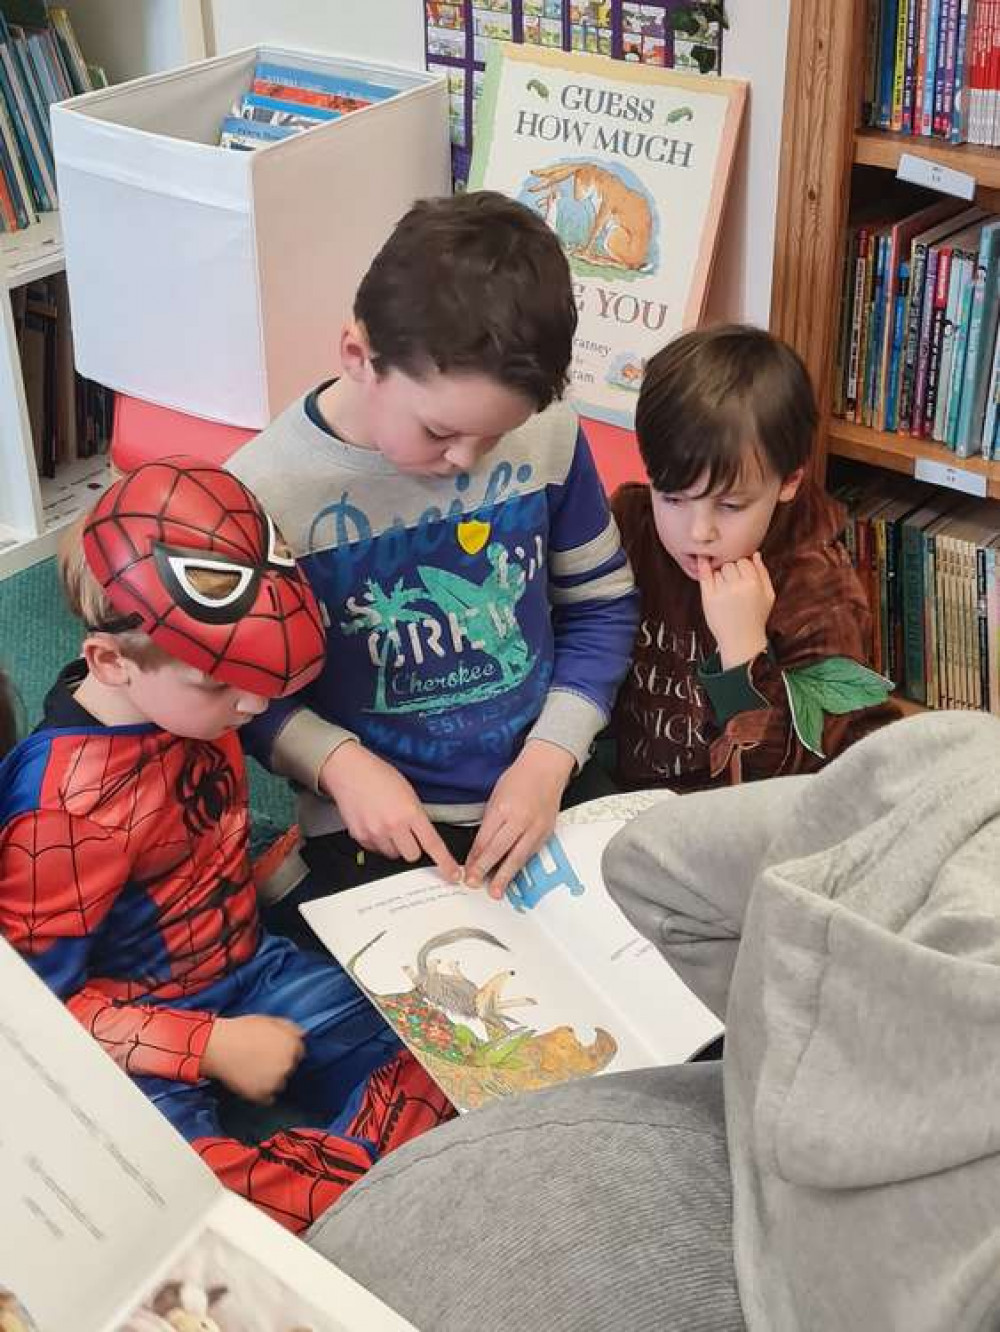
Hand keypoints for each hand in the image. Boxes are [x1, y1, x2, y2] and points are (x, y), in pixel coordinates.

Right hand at [202, 1014, 304, 1103]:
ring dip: (271, 1081)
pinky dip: (261, 1094)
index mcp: (292, 1045)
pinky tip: (250, 1083)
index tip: (271, 1052)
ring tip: (253, 1071)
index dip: (284, 1051)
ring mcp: (276, 1081)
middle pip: (289, 1069)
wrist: (218, 1047)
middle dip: (278, 1065)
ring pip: (279, 1084)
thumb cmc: (241, 1030)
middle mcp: (288, 1064)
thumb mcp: (268, 1020)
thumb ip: (290, 1027)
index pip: (298, 1053)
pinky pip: (268, 1099)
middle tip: (260, 1060)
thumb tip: (303, 1035)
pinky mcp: (262, 1095)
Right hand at [319, 741, 460, 878]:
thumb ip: (417, 815)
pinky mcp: (360, 837)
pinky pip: (375, 850)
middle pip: (412, 855)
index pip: (433, 844)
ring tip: (386, 824)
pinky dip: (378, 842)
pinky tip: (374, 823)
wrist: (349, 771)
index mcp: (410, 813)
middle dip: (412, 847)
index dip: (445, 862)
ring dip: (394, 845)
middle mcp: (393, 826)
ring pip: (393, 854)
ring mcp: (375, 833)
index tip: (453, 874)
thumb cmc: (378, 776)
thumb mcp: (408, 792)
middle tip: (406, 832)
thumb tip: (424, 834)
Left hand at [465, 740, 575, 900]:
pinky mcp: (546, 833)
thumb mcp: (496, 797)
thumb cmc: (520, 778)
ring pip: (517, 857)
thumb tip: (479, 847)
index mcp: (503, 809)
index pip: (484, 839)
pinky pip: (530, 853)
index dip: (474, 857)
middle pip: (499, 851)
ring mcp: (535, 828)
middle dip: (485, 869)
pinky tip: (513, 875)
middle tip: (474, 883)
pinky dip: (520, 866)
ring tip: (496, 890)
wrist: (546, 768)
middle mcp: (520, 820)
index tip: (467, 869)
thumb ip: (489, 822)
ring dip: (505, 876)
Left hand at [698, 553, 774, 669]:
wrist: (742, 641)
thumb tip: (755, 553)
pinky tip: (702, 560)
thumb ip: (763, 573)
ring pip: (718, 570)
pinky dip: (703, 567)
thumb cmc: (756, 618)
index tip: (741, 575)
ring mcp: (721, 592)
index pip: (744, 560)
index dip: (742, 566)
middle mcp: (737, 586)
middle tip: (733, 584)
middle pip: (730, 564)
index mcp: (754, 584)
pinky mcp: (708, 598)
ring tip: (726, 591)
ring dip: (720, 575)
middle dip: (731, 571)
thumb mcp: (768, 595)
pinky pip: (704, 576)